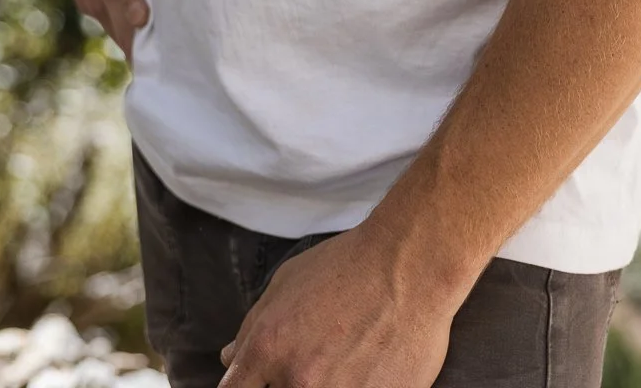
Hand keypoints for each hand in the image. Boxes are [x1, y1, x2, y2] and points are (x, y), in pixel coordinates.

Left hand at [218, 224, 458, 387]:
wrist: (410, 265)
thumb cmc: (348, 266)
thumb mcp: (287, 282)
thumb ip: (252, 326)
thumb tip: (230, 359)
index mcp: (266, 348)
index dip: (249, 385)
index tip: (264, 379)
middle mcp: (296, 381)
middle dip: (287, 382)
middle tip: (314, 362)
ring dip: (326, 383)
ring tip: (344, 363)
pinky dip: (357, 386)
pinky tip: (366, 369)